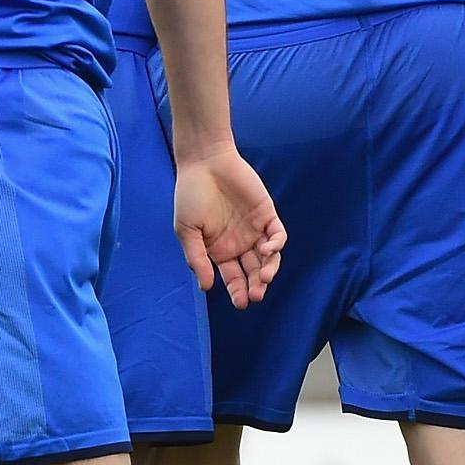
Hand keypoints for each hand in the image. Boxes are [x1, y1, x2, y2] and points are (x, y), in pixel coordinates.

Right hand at [173, 146, 286, 309]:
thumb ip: (197, 258)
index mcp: (220, 251)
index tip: (240, 303)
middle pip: (253, 272)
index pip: (233, 278)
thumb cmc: (191, 195)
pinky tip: (266, 251)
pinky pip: (277, 235)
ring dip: (268, 270)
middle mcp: (239, 244)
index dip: (238, 291)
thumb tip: (206, 287)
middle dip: (255, 286)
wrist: (205, 162)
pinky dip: (276, 245)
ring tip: (264, 279)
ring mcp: (254, 230)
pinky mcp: (266, 214)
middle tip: (255, 296)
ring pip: (268, 258)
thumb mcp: (187, 230)